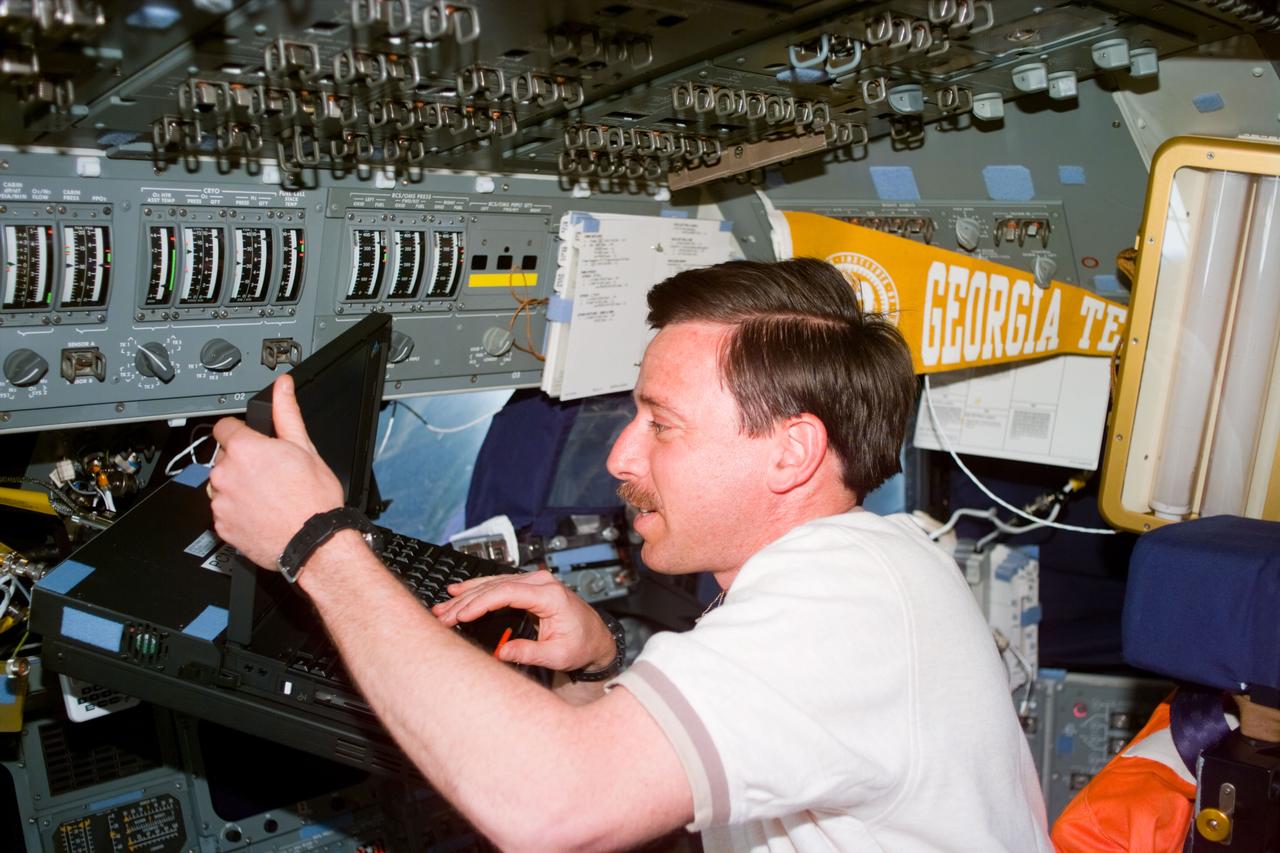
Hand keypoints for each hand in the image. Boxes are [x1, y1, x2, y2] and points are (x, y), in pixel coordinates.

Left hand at [209, 375, 344, 568]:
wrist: (314, 543)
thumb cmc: (313, 499)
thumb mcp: (305, 447)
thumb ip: (287, 412)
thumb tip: (283, 386)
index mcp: (245, 449)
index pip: (225, 427)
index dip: (241, 433)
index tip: (253, 443)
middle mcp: (226, 473)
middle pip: (224, 458)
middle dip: (242, 462)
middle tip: (270, 474)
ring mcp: (221, 501)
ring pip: (223, 485)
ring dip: (238, 487)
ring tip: (267, 497)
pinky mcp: (221, 526)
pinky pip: (224, 511)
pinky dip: (237, 511)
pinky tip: (261, 513)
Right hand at [433, 571, 615, 671]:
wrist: (596, 638)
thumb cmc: (581, 645)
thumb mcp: (557, 655)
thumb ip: (529, 652)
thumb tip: (501, 652)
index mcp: (550, 595)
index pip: (507, 592)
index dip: (481, 603)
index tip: (461, 615)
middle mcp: (542, 582)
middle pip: (495, 587)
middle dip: (466, 601)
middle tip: (443, 615)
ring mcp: (535, 582)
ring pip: (494, 584)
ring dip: (467, 594)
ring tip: (443, 606)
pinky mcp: (530, 587)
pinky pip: (499, 585)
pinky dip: (478, 590)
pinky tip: (460, 592)